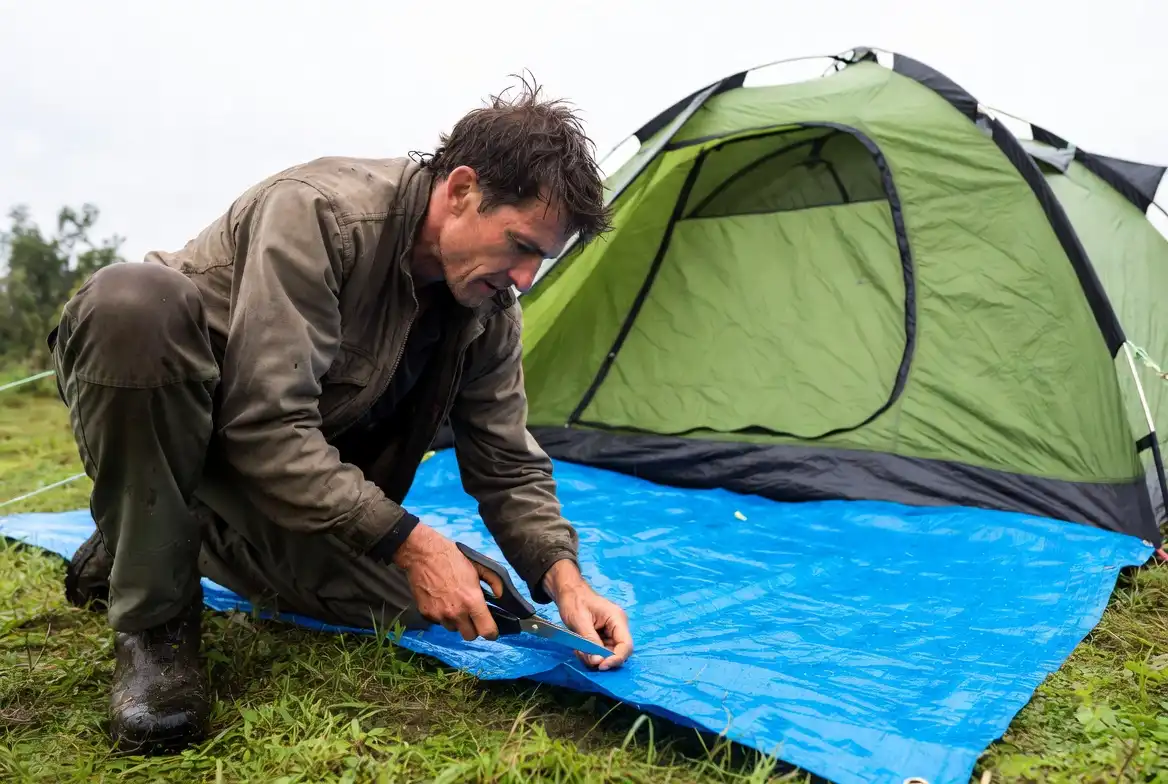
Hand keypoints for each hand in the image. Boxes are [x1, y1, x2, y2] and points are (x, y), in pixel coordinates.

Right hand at [393, 523, 504, 641]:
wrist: (423, 554)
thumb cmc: (453, 558)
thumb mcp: (479, 565)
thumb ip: (494, 582)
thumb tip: (501, 596)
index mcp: (472, 601)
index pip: (486, 631)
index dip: (491, 632)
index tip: (491, 628)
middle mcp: (456, 612)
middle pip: (470, 636)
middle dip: (474, 628)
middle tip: (472, 615)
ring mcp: (439, 615)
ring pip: (454, 629)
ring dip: (457, 622)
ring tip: (455, 603)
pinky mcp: (426, 613)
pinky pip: (439, 622)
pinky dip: (443, 615)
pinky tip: (442, 600)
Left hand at [543, 560, 633, 670]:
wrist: (568, 591)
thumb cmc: (574, 600)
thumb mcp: (580, 621)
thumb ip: (590, 641)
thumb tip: (597, 663)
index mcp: (617, 619)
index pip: (626, 645)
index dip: (616, 659)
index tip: (600, 666)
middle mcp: (617, 627)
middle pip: (617, 652)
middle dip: (600, 659)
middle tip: (582, 655)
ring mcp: (610, 632)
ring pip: (607, 655)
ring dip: (593, 657)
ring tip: (578, 650)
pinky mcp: (603, 636)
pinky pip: (600, 652)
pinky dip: (589, 654)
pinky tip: (579, 648)